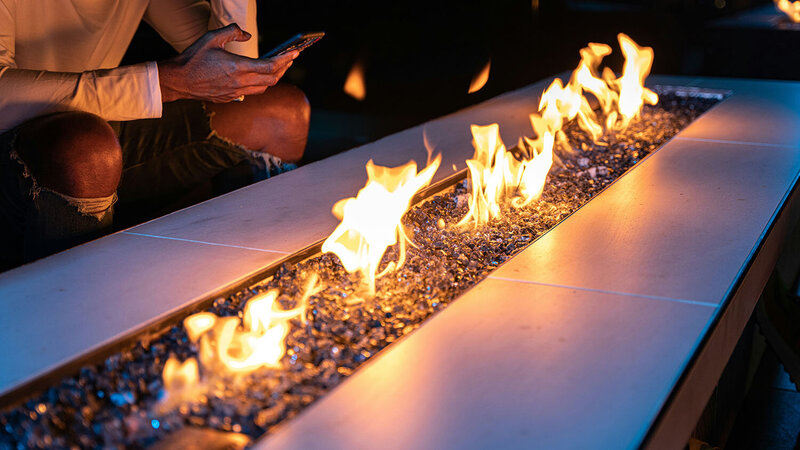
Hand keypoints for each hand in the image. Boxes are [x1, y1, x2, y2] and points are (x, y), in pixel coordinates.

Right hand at [157, 24, 297, 102]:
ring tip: (278, 67)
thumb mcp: (211, 37)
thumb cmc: (193, 57)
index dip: (285, 59)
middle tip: (289, 58)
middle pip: (271, 80)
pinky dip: (259, 84)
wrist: (178, 81)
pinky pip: (251, 93)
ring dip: (273, 78)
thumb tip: (247, 35)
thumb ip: (232, 32)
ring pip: (263, 89)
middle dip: (283, 68)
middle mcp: (240, 83)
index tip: (294, 53)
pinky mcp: (230, 98)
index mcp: (238, 67)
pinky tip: (259, 77)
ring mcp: (235, 93)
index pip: (270, 66)